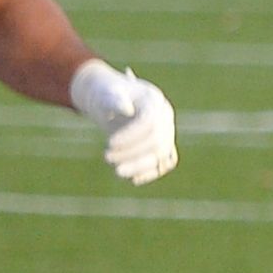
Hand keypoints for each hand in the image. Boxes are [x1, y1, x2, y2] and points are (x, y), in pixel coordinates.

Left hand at [70, 59, 176, 184]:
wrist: (110, 98)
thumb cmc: (106, 94)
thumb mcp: (106, 93)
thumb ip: (114, 99)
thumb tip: (125, 109)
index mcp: (153, 101)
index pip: (150, 122)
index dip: (131, 136)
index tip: (109, 143)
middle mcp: (165, 117)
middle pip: (157, 140)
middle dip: (132, 152)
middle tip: (106, 157)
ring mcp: (166, 131)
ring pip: (162, 154)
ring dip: (140, 166)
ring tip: (117, 171)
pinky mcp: (162, 144)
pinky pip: (164, 162)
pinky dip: (151, 172)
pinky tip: (133, 179)